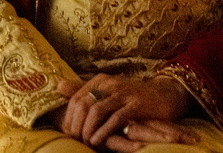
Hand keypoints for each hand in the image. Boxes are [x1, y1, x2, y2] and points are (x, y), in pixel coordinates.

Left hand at [54, 74, 197, 148]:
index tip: (67, 132)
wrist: (164, 95)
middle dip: (76, 124)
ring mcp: (123, 93)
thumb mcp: (107, 92)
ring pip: (97, 111)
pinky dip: (103, 130)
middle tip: (74, 139)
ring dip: (88, 129)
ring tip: (85, 142)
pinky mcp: (136, 104)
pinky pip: (115, 118)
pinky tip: (97, 140)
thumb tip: (58, 85)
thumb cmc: (132, 97)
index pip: (76, 98)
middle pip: (83, 105)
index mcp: (100, 81)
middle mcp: (109, 84)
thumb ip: (83, 90)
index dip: (70, 117)